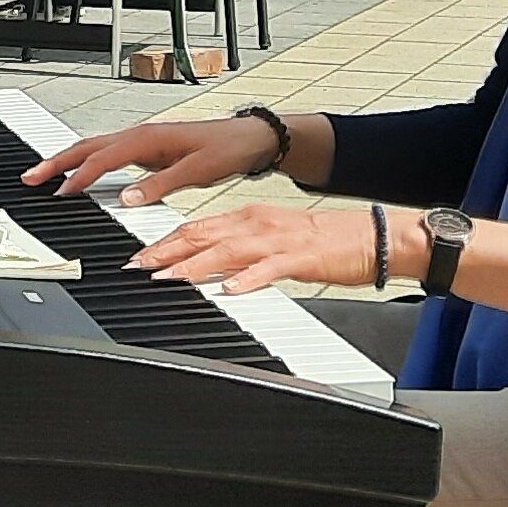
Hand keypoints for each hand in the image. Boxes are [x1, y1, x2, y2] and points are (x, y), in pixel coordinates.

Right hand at [24, 115, 283, 205]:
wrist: (250, 138)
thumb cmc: (227, 149)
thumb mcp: (197, 172)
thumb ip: (160, 185)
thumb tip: (127, 199)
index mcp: (148, 138)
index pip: (103, 158)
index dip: (79, 176)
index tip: (60, 193)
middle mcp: (140, 135)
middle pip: (87, 146)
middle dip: (56, 161)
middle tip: (30, 177)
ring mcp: (141, 139)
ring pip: (94, 146)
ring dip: (67, 160)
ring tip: (43, 175)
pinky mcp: (146, 146)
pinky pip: (106, 151)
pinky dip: (86, 160)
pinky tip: (80, 172)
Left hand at [129, 203, 411, 294]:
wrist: (371, 237)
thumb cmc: (324, 242)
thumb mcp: (272, 239)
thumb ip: (240, 249)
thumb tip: (207, 264)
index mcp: (250, 218)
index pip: (197, 227)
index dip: (164, 240)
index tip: (138, 255)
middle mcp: (258, 224)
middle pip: (202, 234)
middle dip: (166, 250)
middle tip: (137, 265)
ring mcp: (278, 240)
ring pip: (227, 249)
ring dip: (194, 264)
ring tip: (168, 276)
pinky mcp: (301, 258)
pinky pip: (269, 269)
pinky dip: (247, 279)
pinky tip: (228, 288)